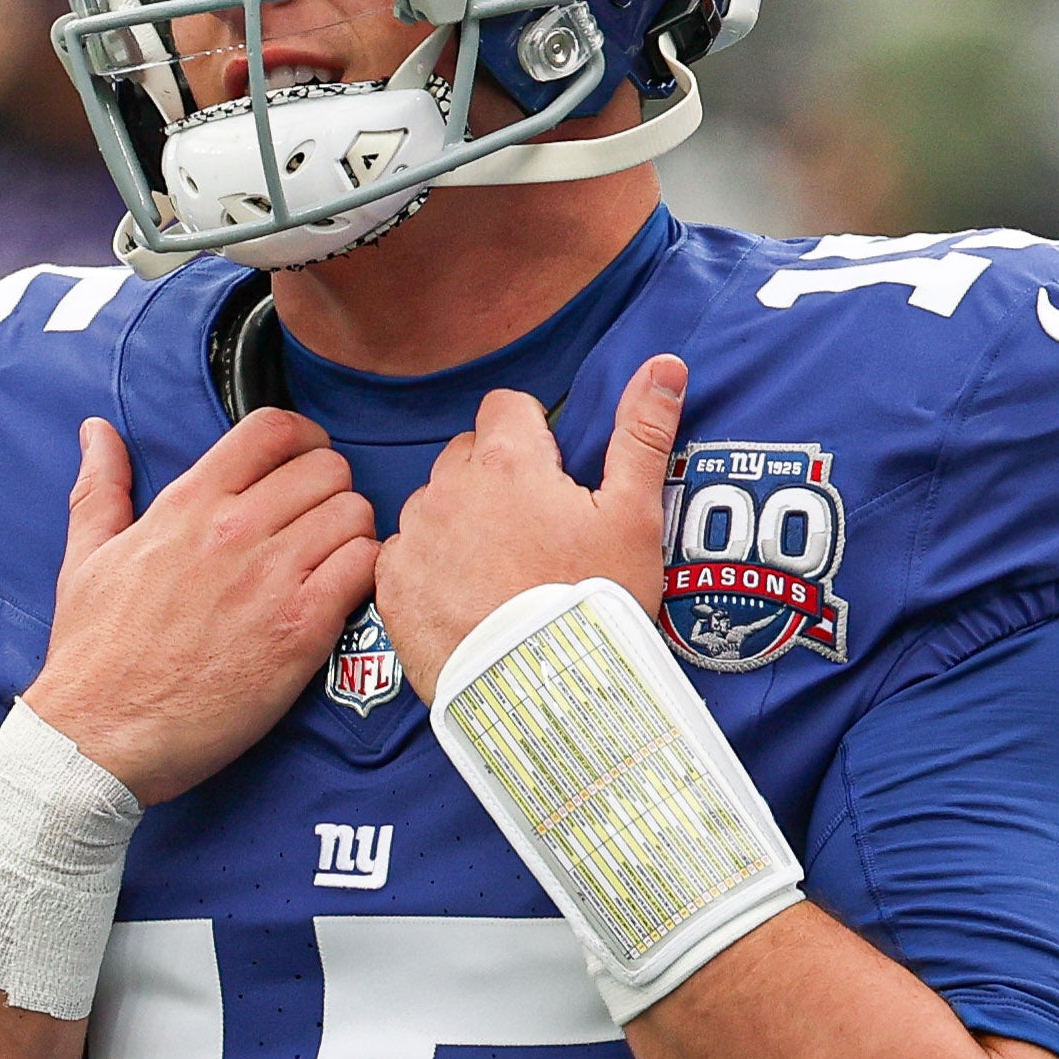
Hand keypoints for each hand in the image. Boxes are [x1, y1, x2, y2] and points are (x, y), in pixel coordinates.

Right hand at [23, 409, 379, 803]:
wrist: (100, 736)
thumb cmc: (94, 655)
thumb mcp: (87, 557)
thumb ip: (101, 487)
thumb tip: (97, 431)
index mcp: (187, 504)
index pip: (273, 428)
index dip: (304, 439)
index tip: (304, 465)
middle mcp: (233, 529)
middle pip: (328, 468)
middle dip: (332, 491)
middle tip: (318, 527)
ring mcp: (271, 577)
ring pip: (355, 513)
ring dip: (352, 535)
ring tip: (331, 566)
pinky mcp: (300, 630)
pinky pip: (366, 568)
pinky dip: (366, 576)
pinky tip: (340, 599)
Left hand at [382, 354, 685, 699]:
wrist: (545, 695)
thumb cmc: (594, 602)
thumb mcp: (635, 517)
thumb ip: (642, 432)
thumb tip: (666, 362)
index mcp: (508, 460)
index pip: (507, 408)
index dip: (533, 437)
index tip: (553, 478)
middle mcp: (449, 487)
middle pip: (467, 455)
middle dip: (495, 478)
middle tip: (532, 532)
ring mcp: (414, 536)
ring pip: (434, 504)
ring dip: (460, 521)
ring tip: (500, 572)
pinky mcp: (391, 585)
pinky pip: (404, 554)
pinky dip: (429, 567)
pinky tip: (465, 599)